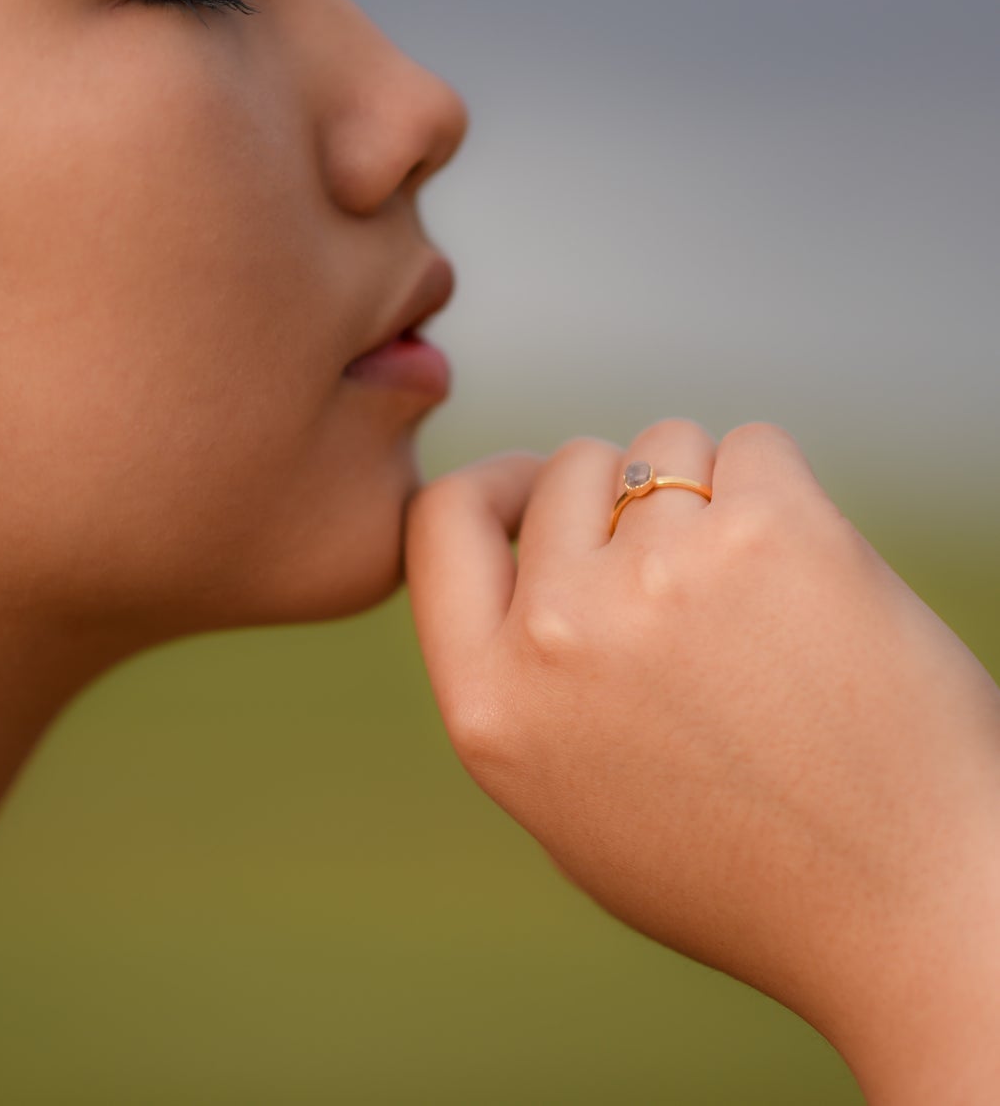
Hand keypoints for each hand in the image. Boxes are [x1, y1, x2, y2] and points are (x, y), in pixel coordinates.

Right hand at [404, 421, 999, 1103]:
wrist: (914, 908)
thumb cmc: (746, 864)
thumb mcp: (565, 796)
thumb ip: (514, 674)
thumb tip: (521, 546)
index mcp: (491, 702)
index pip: (441, 516)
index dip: (497, 486)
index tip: (542, 493)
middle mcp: (558, 634)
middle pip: (568, 468)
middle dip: (623, 499)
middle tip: (694, 580)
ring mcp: (660, 576)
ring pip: (665, 445)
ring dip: (707, 494)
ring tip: (760, 602)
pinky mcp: (771, 534)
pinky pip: (753, 447)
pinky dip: (779, 492)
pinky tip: (810, 584)